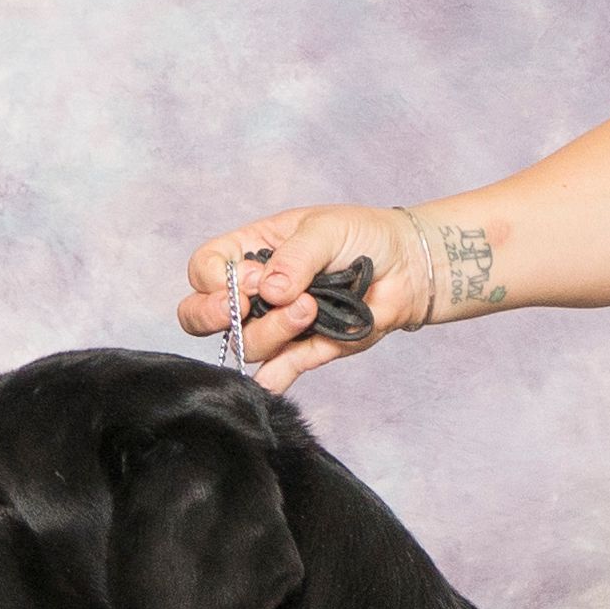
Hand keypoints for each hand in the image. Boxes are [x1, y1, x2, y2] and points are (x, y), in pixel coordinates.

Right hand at [177, 203, 500, 389]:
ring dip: (274, 328)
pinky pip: (278, 373)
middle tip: (242, 305)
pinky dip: (273, 378)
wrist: (408, 266)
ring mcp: (277, 324)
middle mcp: (255, 292)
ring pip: (247, 344)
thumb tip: (270, 290)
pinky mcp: (305, 351)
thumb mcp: (324, 230)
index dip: (216, 278)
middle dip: (214, 314)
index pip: (204, 270)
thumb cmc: (363, 235)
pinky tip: (274, 378)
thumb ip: (294, 257)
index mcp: (249, 253)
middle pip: (201, 315)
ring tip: (312, 306)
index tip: (254, 275)